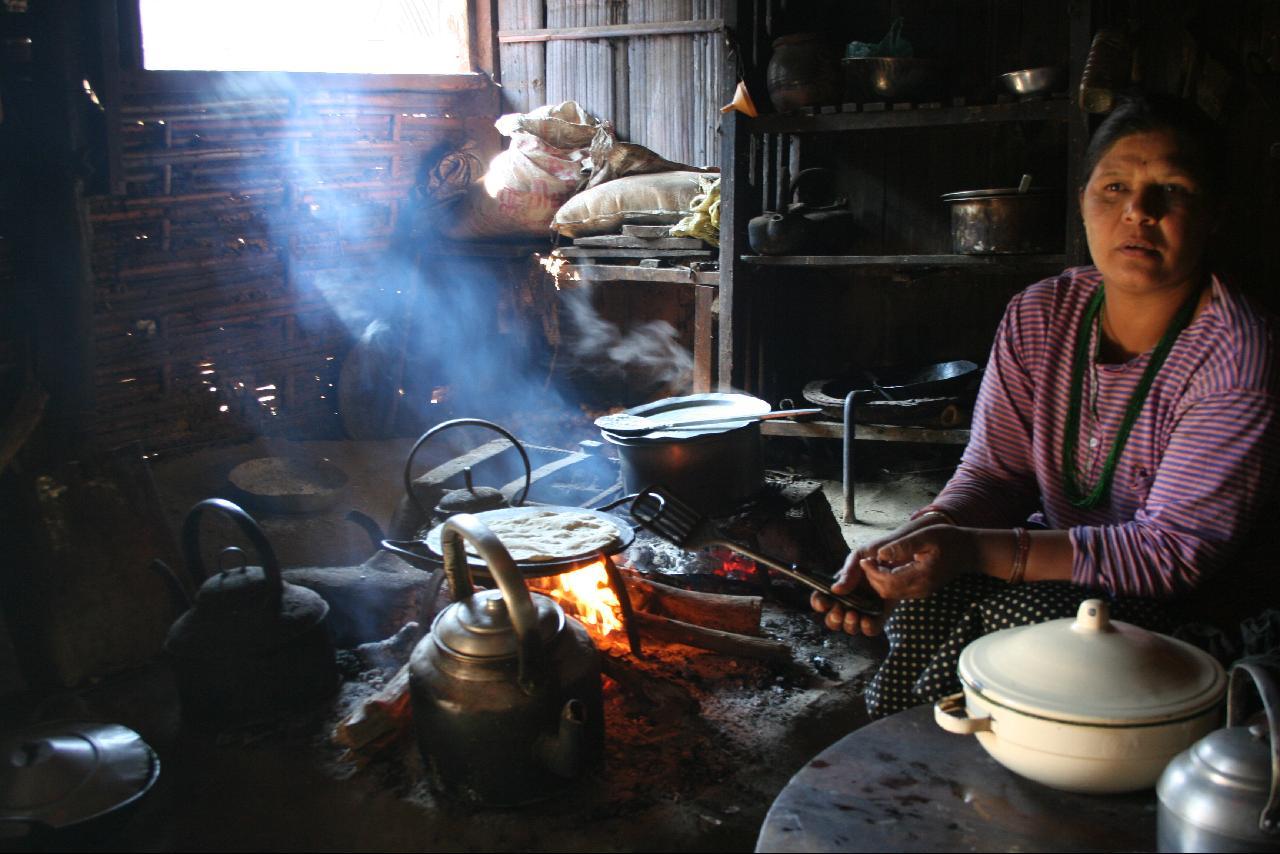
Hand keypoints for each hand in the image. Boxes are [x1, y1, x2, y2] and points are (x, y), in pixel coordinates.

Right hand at [809, 548, 893, 636]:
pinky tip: (867, 619)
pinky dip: (867, 628)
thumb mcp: (859, 557)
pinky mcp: (880, 616)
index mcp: (838, 587)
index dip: (818, 603)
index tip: (823, 602)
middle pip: (832, 620)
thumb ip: (847, 573)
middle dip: (832, 619)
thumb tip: (835, 589)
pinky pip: (870, 629)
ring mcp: (863, 611)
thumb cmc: (875, 555)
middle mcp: (848, 602)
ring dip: (848, 624)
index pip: (821, 599)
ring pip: (849, 628)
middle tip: (839, 611)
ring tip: (854, 615)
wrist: (900, 558)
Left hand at [860, 524, 977, 599]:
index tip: (866, 559)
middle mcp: (920, 588)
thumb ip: (903, 546)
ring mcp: (921, 592)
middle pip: (886, 591)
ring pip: (890, 593)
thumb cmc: (948, 539)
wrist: (969, 551)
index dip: (872, 572)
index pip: (888, 582)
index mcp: (922, 576)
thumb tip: (880, 554)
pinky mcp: (920, 590)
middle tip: (868, 561)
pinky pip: (898, 591)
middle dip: (872, 577)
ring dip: (878, 580)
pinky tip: (886, 567)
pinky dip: (886, 581)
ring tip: (875, 563)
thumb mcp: (926, 535)